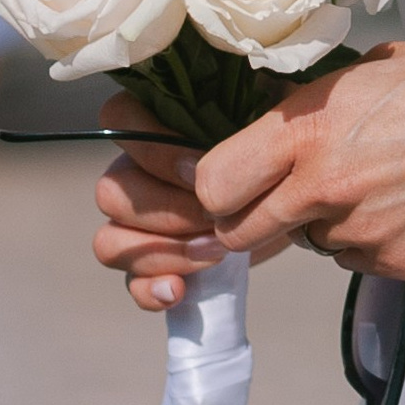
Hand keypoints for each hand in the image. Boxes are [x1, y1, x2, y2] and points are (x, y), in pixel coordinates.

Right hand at [91, 92, 314, 311]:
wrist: (294, 197)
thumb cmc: (279, 148)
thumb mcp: (270, 118)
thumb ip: (246, 113)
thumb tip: (235, 128)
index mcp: (156, 126)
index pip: (117, 120)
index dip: (153, 150)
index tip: (202, 167)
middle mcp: (136, 173)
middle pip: (113, 193)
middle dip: (169, 211)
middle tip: (217, 218)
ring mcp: (138, 224)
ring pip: (110, 242)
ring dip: (162, 252)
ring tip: (214, 252)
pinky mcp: (156, 264)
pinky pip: (130, 284)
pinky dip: (150, 290)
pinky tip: (182, 291)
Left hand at [185, 37, 404, 282]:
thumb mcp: (370, 70)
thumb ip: (309, 106)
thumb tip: (268, 123)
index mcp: (311, 129)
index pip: (214, 184)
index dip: (217, 186)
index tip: (233, 178)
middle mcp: (325, 187)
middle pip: (241, 232)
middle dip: (252, 216)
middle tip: (283, 194)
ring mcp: (361, 233)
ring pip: (306, 244)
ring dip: (320, 223)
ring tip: (376, 180)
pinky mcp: (396, 264)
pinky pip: (355, 259)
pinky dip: (368, 238)